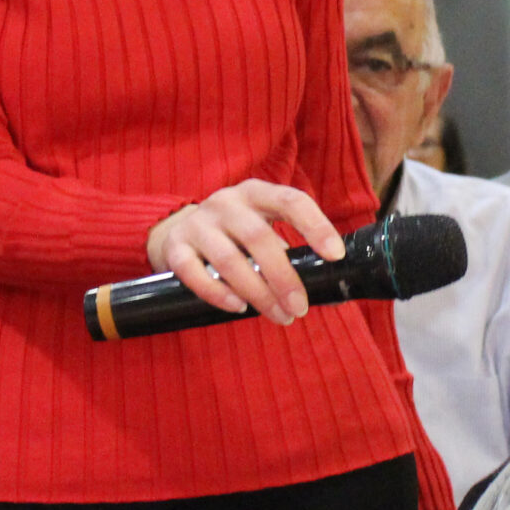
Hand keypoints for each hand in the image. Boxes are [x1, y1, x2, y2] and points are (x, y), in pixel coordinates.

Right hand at [146, 182, 344, 326]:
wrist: (176, 231)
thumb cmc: (234, 235)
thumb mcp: (263, 230)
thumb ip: (292, 256)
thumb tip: (333, 295)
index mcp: (256, 193)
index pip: (291, 200)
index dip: (315, 226)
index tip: (334, 255)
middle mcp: (226, 203)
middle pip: (258, 237)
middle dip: (283, 277)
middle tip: (299, 307)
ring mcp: (197, 224)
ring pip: (228, 260)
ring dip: (257, 292)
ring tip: (278, 315)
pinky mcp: (175, 248)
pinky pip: (194, 273)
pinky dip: (218, 294)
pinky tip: (239, 307)